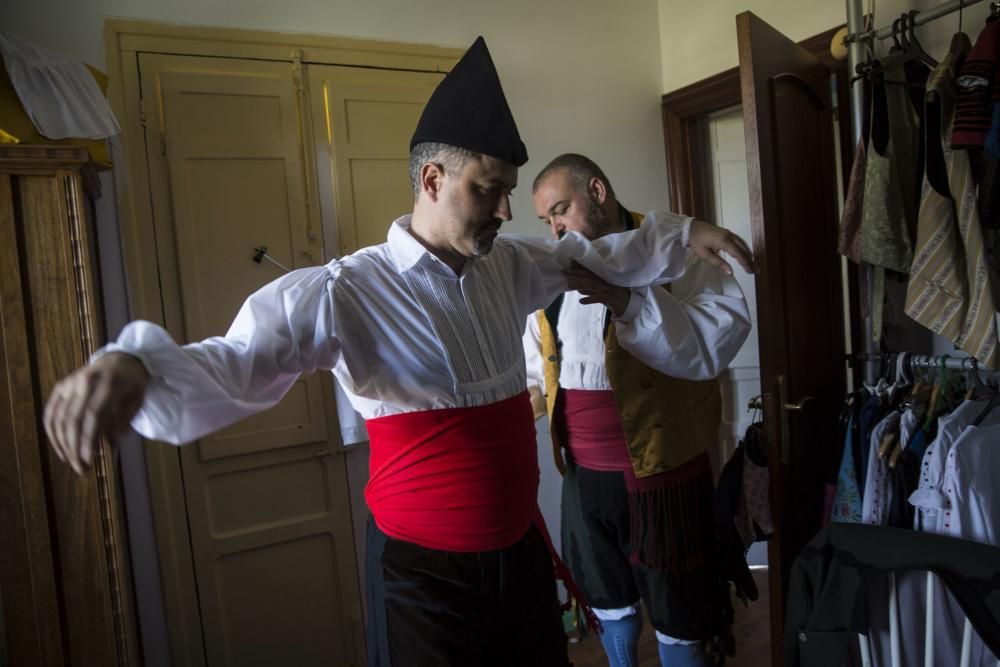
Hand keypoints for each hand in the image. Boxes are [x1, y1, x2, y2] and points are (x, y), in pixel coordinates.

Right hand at [43, 352, 149, 475]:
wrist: (121, 358)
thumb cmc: (133, 382)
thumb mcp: (138, 398)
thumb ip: (125, 420)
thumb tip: (112, 444)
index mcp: (108, 383)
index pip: (93, 415)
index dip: (88, 439)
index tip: (88, 460)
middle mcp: (84, 381)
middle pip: (73, 419)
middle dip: (74, 447)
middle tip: (81, 469)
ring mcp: (69, 383)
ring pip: (58, 418)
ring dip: (62, 444)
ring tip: (72, 462)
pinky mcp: (60, 387)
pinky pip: (51, 413)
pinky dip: (53, 432)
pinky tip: (61, 448)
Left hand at [566, 262, 630, 316]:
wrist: (628, 304)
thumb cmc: (612, 294)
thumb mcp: (601, 288)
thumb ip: (589, 286)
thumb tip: (574, 283)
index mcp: (604, 276)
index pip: (591, 269)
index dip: (580, 266)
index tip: (571, 262)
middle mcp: (606, 280)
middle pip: (590, 275)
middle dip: (578, 273)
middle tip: (566, 272)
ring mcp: (608, 289)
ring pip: (593, 284)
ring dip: (581, 284)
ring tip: (570, 284)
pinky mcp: (610, 298)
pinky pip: (598, 298)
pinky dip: (590, 299)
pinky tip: (581, 301)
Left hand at [687, 220, 754, 274]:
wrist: (690, 228)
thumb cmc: (696, 242)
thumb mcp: (704, 254)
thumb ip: (718, 263)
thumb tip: (730, 272)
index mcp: (724, 241)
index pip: (739, 254)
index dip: (746, 263)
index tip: (751, 272)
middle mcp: (729, 236)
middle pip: (743, 249)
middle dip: (750, 260)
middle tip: (756, 270)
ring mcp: (729, 233)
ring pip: (742, 244)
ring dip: (748, 254)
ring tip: (752, 264)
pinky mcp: (727, 232)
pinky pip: (739, 241)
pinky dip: (744, 248)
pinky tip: (745, 253)